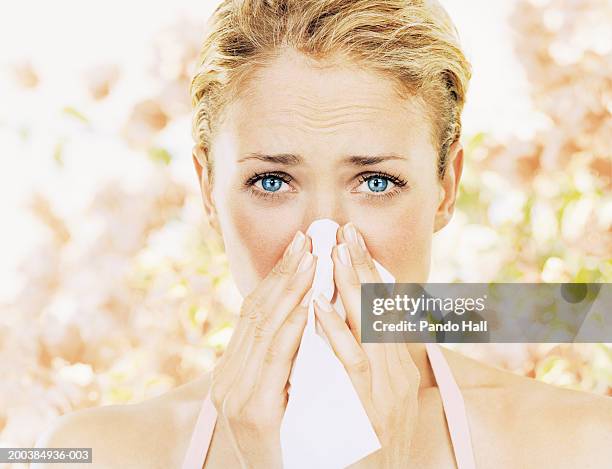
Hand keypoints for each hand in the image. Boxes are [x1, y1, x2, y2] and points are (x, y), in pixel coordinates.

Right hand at [210, 230, 316, 468]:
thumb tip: (301, 321)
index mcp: (232, 372)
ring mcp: (237, 393)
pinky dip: (293, 326)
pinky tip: (310, 302)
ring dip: (292, 290)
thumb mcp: (273, 398)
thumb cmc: (283, 444)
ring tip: (313, 260)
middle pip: (257, 312)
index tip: (299, 249)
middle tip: (307, 241)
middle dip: (284, 274)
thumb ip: (278, 363)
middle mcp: (228, 379)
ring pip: (265, 327)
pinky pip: (277, 357)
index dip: (276, 278)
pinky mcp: (255, 410)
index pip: (253, 313)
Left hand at [313, 222, 420, 468]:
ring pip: (370, 327)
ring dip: (352, 287)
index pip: (387, 312)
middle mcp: (399, 374)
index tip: (355, 243)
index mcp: (400, 369)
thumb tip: (346, 325)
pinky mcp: (370, 410)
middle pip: (382, 310)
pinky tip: (320, 306)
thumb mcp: (378, 399)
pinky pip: (352, 363)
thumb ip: (367, 362)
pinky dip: (337, 332)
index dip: (371, 274)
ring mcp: (387, 391)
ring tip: (337, 252)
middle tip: (346, 232)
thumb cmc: (371, 446)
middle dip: (363, 268)